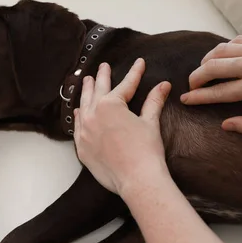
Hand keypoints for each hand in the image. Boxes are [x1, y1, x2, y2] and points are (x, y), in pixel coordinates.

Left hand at [73, 58, 171, 194]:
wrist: (137, 179)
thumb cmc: (146, 151)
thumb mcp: (150, 122)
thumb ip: (154, 101)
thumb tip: (164, 85)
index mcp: (110, 105)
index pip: (125, 85)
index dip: (134, 73)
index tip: (139, 63)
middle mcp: (93, 115)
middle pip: (98, 91)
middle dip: (103, 76)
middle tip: (104, 66)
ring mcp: (84, 132)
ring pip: (84, 106)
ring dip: (87, 92)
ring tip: (88, 81)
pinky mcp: (82, 148)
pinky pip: (78, 127)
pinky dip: (79, 116)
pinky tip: (80, 110)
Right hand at [180, 35, 241, 136]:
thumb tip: (227, 125)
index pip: (219, 92)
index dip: (199, 97)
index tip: (186, 100)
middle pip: (213, 66)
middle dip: (196, 77)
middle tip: (191, 86)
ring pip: (222, 50)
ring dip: (207, 60)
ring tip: (202, 71)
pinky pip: (237, 40)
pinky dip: (224, 48)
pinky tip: (222, 56)